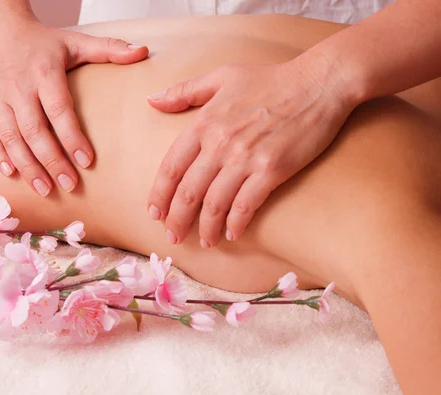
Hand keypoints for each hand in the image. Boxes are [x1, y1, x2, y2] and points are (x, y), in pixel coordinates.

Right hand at [0, 13, 147, 195]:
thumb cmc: (42, 42)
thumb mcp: (75, 41)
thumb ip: (109, 48)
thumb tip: (144, 52)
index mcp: (43, 72)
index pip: (58, 109)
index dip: (72, 136)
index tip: (87, 161)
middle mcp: (17, 86)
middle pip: (34, 130)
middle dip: (52, 161)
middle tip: (70, 185)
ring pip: (10, 137)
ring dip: (27, 166)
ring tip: (44, 189)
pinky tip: (12, 173)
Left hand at [146, 57, 355, 246]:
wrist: (319, 83)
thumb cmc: (271, 79)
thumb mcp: (222, 76)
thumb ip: (185, 91)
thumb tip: (152, 100)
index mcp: (204, 123)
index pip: (171, 168)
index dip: (159, 195)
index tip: (153, 213)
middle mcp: (220, 143)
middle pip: (188, 192)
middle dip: (176, 220)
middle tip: (173, 236)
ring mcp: (245, 158)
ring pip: (214, 204)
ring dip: (205, 229)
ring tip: (204, 242)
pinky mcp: (271, 170)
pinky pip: (246, 206)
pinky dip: (236, 224)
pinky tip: (232, 234)